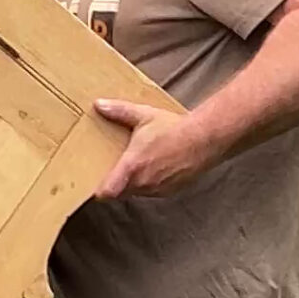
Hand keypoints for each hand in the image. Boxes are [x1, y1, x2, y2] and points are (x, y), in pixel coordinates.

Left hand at [93, 97, 212, 198]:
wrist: (205, 139)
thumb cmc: (174, 128)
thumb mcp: (143, 115)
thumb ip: (118, 111)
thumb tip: (99, 104)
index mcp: (131, 166)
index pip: (107, 192)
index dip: (98, 191)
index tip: (93, 184)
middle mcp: (143, 183)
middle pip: (119, 192)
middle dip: (115, 183)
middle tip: (113, 169)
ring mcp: (157, 189)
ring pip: (135, 192)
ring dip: (132, 183)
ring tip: (136, 166)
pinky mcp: (169, 191)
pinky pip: (151, 192)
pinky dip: (148, 184)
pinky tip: (153, 168)